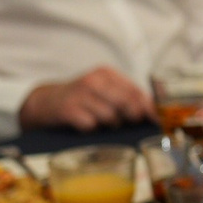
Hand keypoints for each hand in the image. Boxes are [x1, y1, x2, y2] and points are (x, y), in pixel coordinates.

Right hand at [19, 66, 153, 130]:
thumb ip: (127, 98)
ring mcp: (79, 94)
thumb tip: (153, 113)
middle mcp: (93, 81)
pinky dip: (92, 128)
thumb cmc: (82, 99)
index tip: (157, 120)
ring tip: (102, 121)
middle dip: (131, 117)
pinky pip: (90, 124)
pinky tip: (86, 124)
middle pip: (126, 103)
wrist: (45, 102)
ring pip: (110, 116)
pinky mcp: (67, 109)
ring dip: (110, 124)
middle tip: (128, 122)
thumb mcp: (104, 91)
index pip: (135, 91)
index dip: (149, 108)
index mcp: (107, 74)